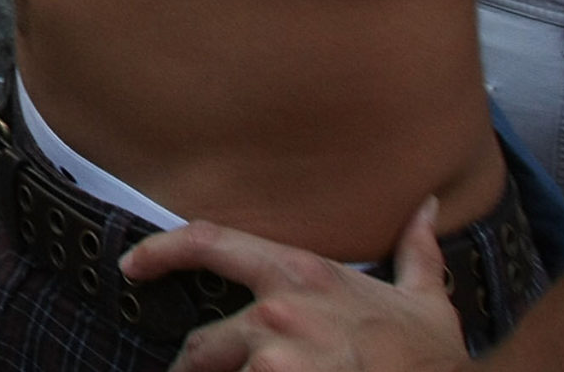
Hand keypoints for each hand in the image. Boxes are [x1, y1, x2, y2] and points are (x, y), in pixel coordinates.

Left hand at [123, 200, 466, 371]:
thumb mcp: (423, 301)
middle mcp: (278, 315)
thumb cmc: (431, 360)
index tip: (132, 264)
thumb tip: (429, 207)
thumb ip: (416, 252)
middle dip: (199, 369)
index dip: (162, 251)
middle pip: (202, 346)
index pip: (211, 242)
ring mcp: (274, 360)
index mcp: (300, 276)